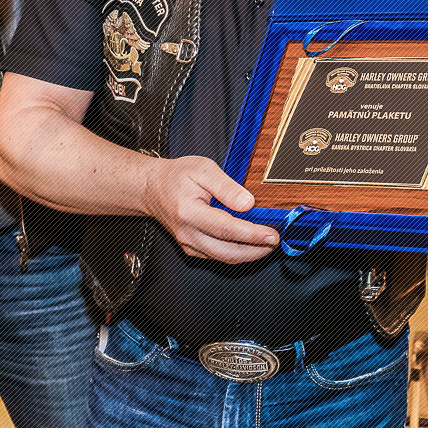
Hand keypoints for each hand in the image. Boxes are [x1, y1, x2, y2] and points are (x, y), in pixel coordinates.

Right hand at [142, 154, 279, 263]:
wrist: (152, 188)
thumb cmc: (177, 176)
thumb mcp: (203, 169)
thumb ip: (226, 187)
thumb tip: (248, 204)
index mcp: (189, 213)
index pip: (227, 229)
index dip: (252, 234)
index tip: (272, 235)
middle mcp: (188, 234)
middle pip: (227, 251)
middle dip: (255, 250)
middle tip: (275, 242)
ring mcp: (188, 244)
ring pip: (223, 258)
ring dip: (248, 255)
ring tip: (267, 245)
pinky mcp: (191, 248)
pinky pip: (216, 256)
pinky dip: (235, 254)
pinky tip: (249, 246)